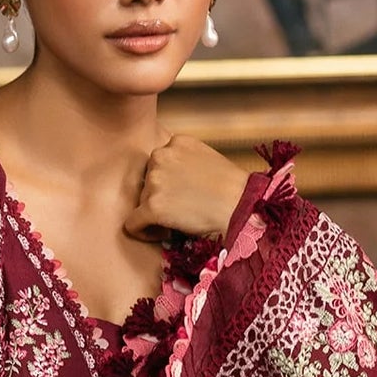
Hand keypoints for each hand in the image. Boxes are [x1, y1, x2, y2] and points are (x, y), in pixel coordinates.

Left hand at [122, 132, 250, 241]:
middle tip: (182, 211)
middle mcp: (161, 156)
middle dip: (160, 197)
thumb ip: (183, 162)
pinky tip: (164, 234)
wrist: (243, 208)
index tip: (183, 196)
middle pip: (146, 182)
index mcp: (175, 142)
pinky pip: (133, 224)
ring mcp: (155, 180)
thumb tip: (167, 182)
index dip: (168, 183)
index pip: (158, 164)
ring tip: (180, 221)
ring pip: (141, 202)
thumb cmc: (233, 191)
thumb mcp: (206, 160)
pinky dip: (144, 232)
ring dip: (155, 214)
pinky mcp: (152, 205)